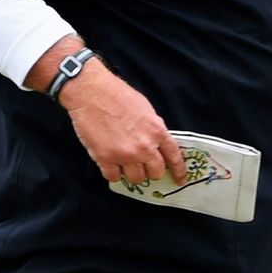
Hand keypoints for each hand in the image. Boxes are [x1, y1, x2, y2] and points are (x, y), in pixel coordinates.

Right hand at [59, 61, 186, 184]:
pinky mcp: (105, 159)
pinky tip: (110, 164)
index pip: (174, 157)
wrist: (91, 92)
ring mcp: (125, 155)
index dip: (178, 171)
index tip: (180, 180)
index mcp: (157, 132)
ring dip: (131, 173)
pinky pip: (114, 177)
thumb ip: (153, 129)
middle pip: (155, 173)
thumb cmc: (117, 95)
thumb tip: (156, 144)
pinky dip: (113, 173)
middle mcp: (144, 147)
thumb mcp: (145, 109)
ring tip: (124, 163)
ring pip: (136, 179)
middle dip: (150, 170)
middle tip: (142, 164)